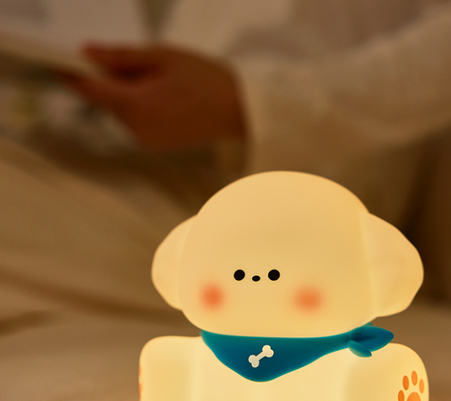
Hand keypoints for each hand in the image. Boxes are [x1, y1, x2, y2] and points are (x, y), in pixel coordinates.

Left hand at [61, 45, 244, 150]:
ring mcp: (145, 141)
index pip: (89, 89)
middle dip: (110, 81)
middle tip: (137, 64)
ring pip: (120, 112)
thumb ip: (122, 57)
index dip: (71, 75)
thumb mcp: (163, 57)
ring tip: (160, 82)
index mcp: (135, 104)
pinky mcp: (155, 146)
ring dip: (127, 95)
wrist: (237, 111)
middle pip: (106, 101)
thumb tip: (87, 53)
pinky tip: (164, 98)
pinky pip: (135, 123)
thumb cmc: (204, 79)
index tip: (60, 62)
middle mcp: (135, 128)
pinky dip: (139, 108)